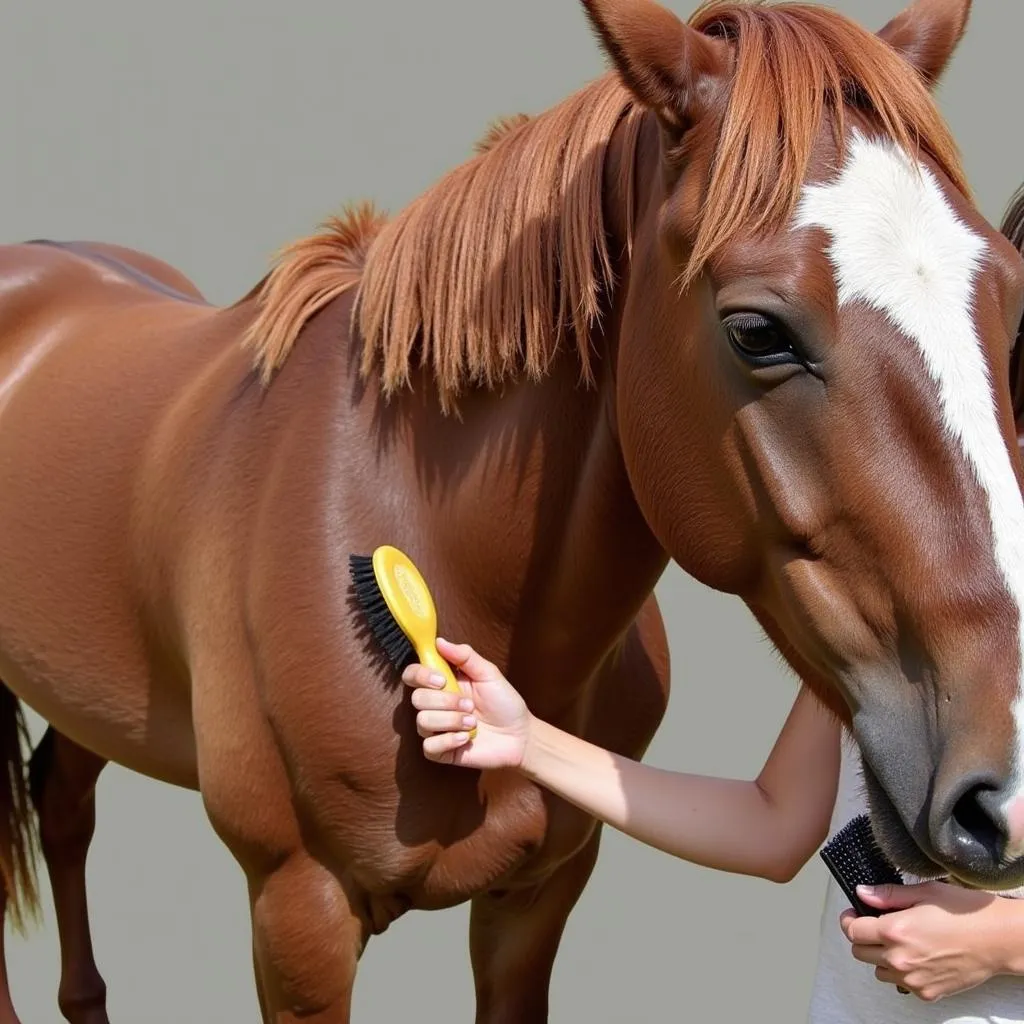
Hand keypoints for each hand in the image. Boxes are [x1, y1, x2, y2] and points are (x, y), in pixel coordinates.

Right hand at [401, 637, 532, 769]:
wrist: (520, 736)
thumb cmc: (505, 703)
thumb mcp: (489, 674)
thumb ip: (465, 656)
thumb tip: (439, 641)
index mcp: (443, 683)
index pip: (413, 675)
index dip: (420, 675)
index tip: (442, 680)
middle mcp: (436, 705)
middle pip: (416, 699)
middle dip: (445, 702)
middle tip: (470, 705)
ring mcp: (437, 728)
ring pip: (422, 722)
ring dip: (451, 721)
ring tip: (473, 722)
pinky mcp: (441, 751)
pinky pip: (429, 747)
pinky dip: (448, 741)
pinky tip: (466, 738)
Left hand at [840, 880, 1020, 1002]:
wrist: (997, 940)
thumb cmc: (964, 913)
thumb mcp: (924, 893)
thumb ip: (888, 895)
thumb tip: (862, 892)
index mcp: (894, 930)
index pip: (852, 930)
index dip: (850, 919)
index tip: (854, 913)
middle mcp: (899, 958)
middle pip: (859, 952)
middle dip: (864, 937)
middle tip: (878, 926)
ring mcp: (912, 979)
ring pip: (878, 970)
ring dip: (881, 957)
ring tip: (901, 943)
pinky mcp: (927, 993)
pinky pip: (901, 984)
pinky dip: (903, 973)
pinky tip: (918, 957)